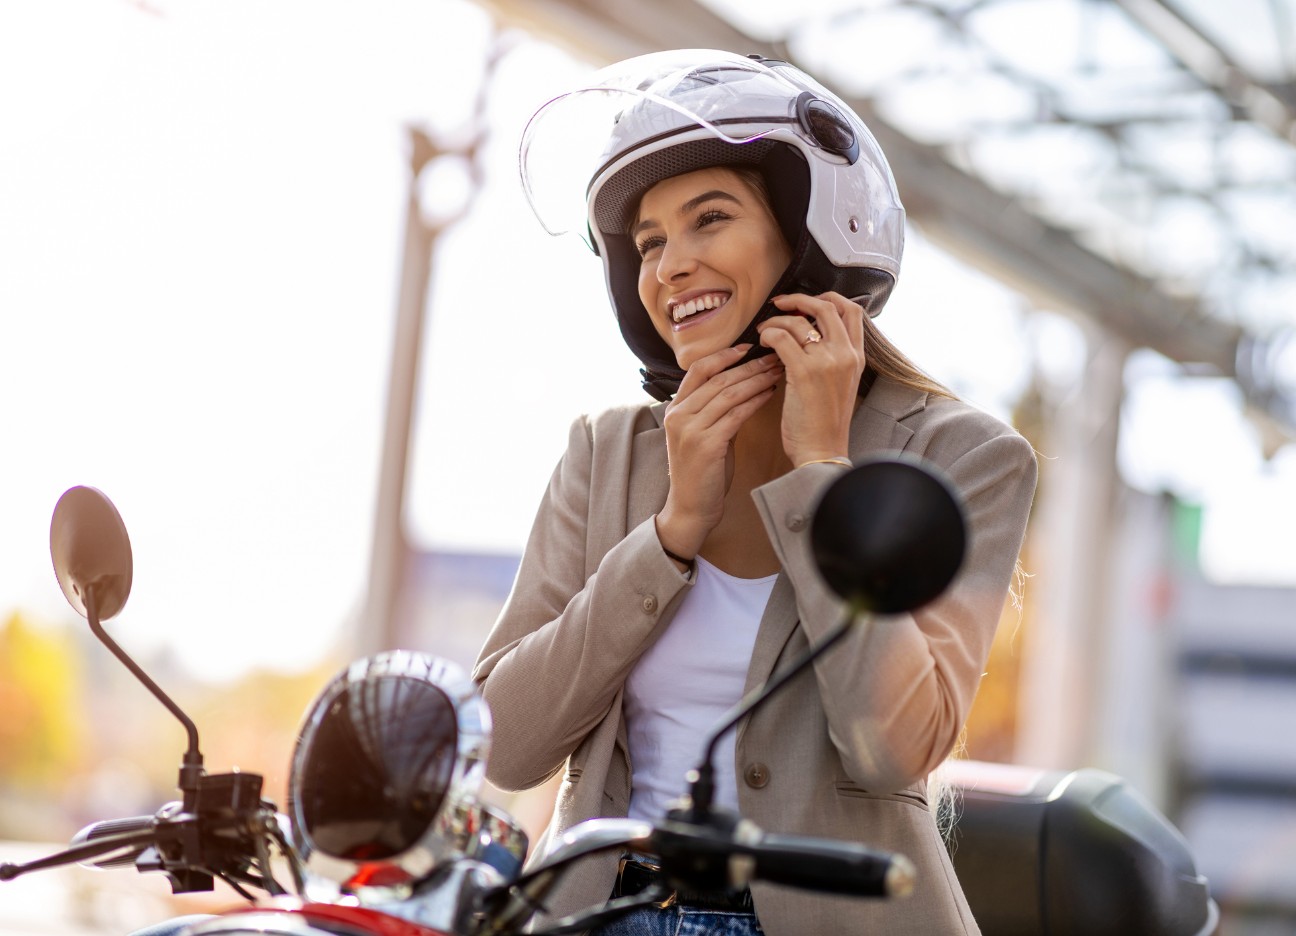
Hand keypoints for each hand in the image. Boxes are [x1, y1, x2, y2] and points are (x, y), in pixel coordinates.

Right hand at [656, 344, 783, 557]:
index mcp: (675, 409)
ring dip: (756, 379)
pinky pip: (735, 414)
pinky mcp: (706, 445)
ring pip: (728, 393)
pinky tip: (770, 394)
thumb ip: (713, 410)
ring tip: (777, 370)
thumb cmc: (702, 472)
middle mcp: (679, 415)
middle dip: (749, 365)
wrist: (691, 508)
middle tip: (774, 355)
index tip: (748, 346)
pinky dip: (755, 401)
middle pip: (717, 378)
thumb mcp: (702, 434)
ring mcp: (690, 429)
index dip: (724, 355)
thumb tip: (739, 385)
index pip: (698, 370)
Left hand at [756, 292, 865, 465]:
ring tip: (764, 330)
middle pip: (827, 306)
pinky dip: (768, 333)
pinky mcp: (804, 373)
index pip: (852, 311)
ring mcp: (827, 362)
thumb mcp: (840, 385)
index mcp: (857, 358)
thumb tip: (810, 335)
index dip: (828, 298)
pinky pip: (782, 337)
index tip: (807, 303)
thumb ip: (833, 359)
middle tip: (780, 304)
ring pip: (800, 321)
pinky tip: (763, 342)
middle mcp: (846, 355)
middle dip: (800, 299)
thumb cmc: (824, 424)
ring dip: (777, 320)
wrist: (822, 452)